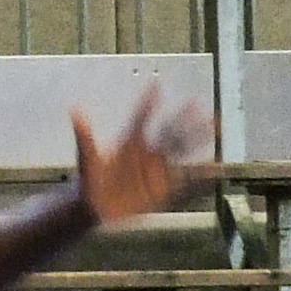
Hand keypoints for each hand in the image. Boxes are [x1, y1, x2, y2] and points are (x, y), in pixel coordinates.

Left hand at [74, 86, 212, 227]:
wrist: (95, 206)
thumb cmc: (89, 181)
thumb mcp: (87, 160)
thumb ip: (84, 137)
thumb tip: (75, 111)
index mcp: (128, 143)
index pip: (140, 118)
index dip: (147, 102)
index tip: (156, 84)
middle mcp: (146, 154)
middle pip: (170, 132)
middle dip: (186, 119)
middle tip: (202, 106)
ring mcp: (156, 171)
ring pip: (181, 152)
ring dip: (198, 142)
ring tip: (215, 130)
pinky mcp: (162, 190)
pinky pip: (184, 183)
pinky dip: (199, 178)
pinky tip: (215, 171)